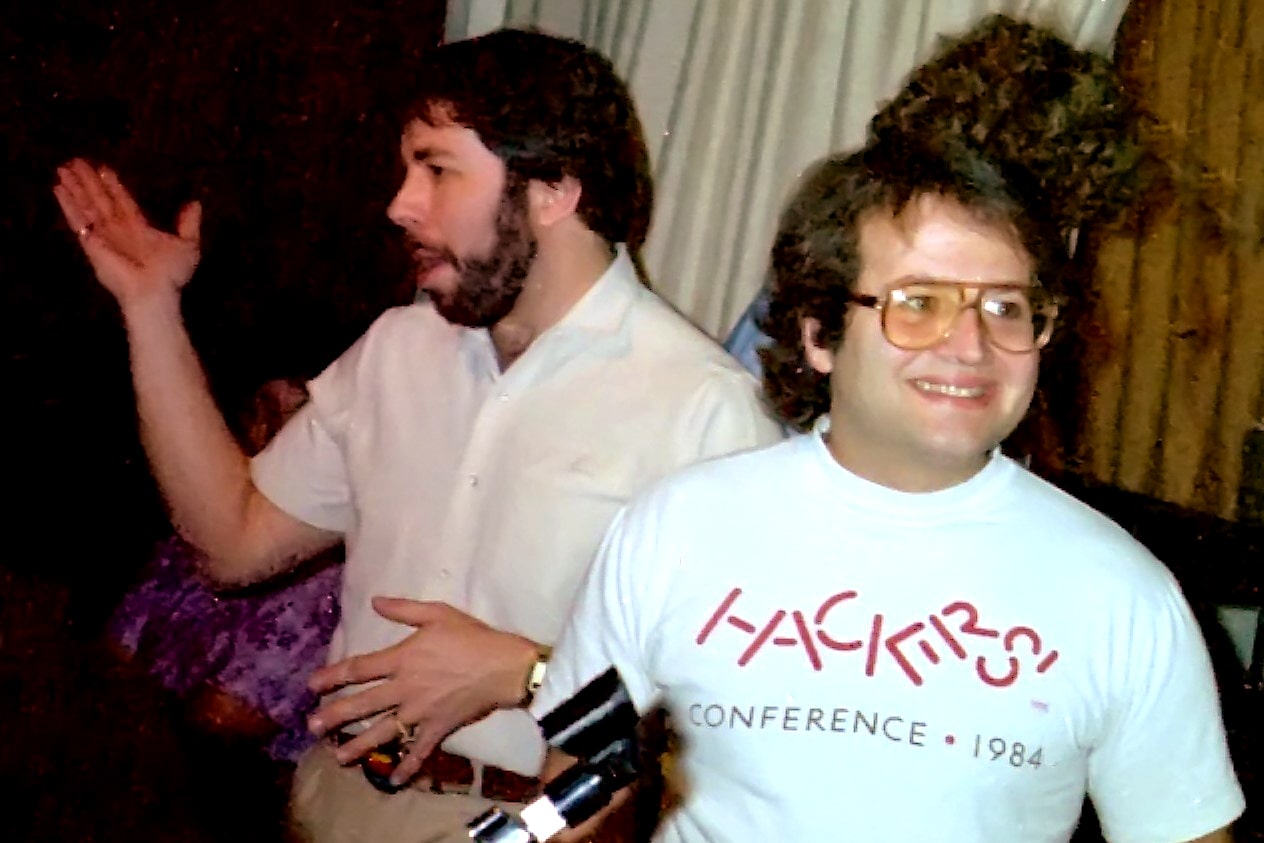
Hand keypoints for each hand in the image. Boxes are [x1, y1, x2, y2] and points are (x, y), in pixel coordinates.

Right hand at [53, 158, 201, 310]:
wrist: (154, 292)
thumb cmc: (171, 273)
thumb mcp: (188, 245)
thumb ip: (188, 224)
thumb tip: (195, 203)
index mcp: (139, 228)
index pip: (122, 201)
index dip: (113, 185)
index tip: (104, 168)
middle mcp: (118, 230)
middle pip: (100, 199)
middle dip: (88, 181)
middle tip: (76, 161)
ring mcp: (102, 235)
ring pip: (86, 205)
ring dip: (75, 187)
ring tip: (62, 168)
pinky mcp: (90, 242)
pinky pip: (76, 219)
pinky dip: (67, 204)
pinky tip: (57, 188)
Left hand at [306, 597, 537, 785]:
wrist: (503, 666)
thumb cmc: (472, 636)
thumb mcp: (438, 614)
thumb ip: (404, 609)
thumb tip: (374, 602)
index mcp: (402, 658)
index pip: (359, 668)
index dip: (333, 675)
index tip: (312, 685)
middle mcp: (405, 688)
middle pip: (363, 704)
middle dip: (335, 715)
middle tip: (312, 726)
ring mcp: (420, 711)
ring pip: (384, 731)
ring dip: (359, 745)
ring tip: (339, 757)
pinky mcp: (438, 728)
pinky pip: (419, 750)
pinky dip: (406, 766)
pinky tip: (393, 779)